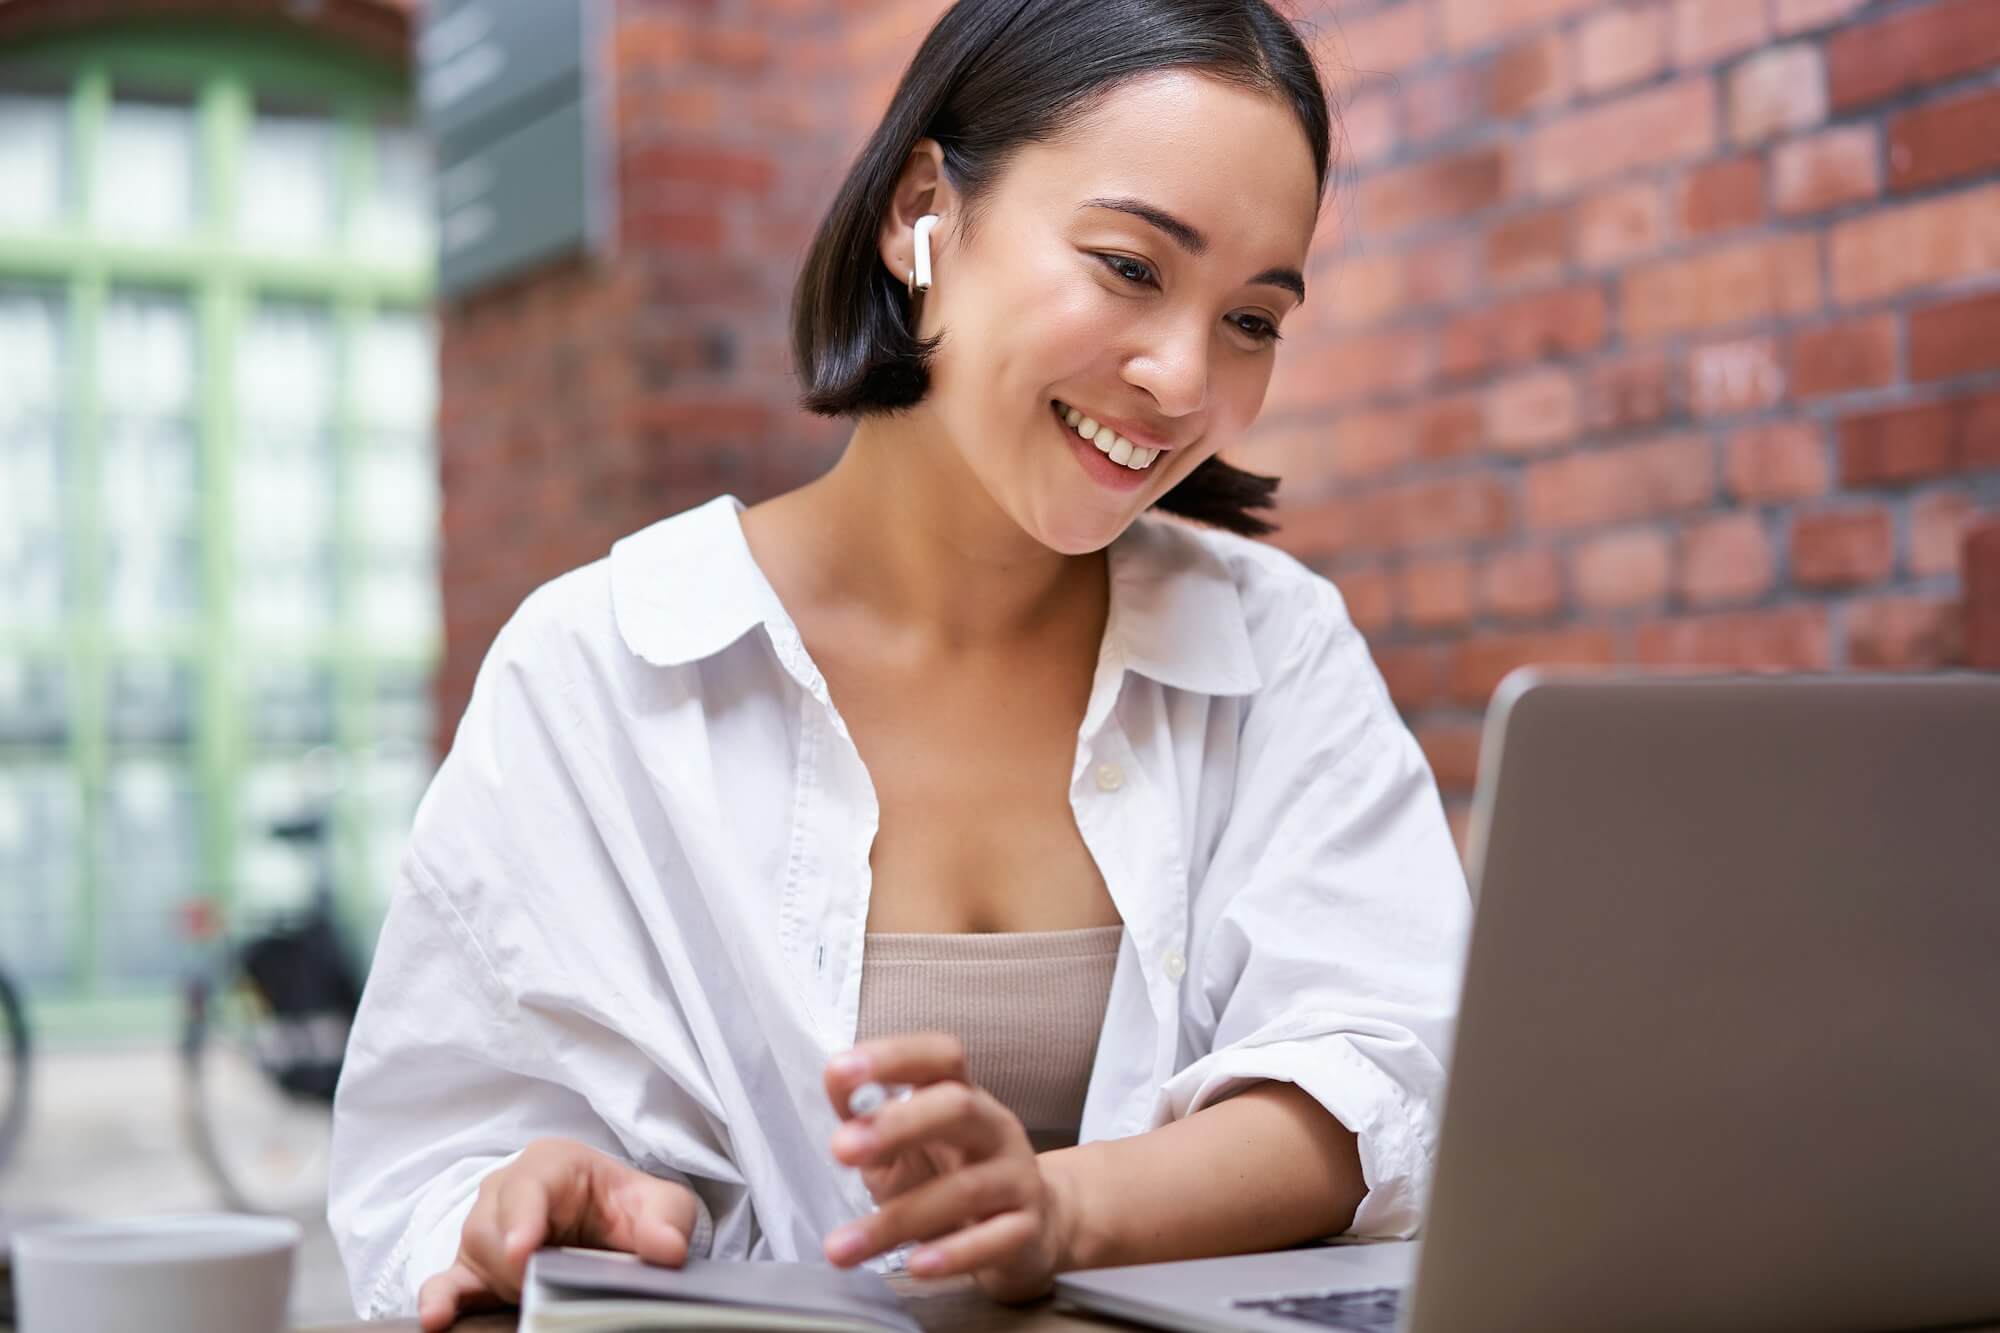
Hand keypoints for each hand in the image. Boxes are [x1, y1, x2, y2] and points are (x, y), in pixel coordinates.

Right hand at [417, 1137, 699, 1330]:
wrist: (609, 1228)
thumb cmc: (625, 1207)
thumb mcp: (659, 1206)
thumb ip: (667, 1220)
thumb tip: (667, 1249)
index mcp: (552, 1164)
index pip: (529, 1184)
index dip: (524, 1216)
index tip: (523, 1250)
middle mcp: (507, 1191)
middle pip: (492, 1223)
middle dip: (513, 1259)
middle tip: (538, 1285)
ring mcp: (486, 1231)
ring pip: (473, 1252)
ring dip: (498, 1281)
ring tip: (524, 1301)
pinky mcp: (474, 1270)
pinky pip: (446, 1281)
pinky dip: (440, 1300)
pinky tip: (436, 1320)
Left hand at [821, 1034, 1078, 1302]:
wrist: (1034, 1226)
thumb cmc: (951, 1177)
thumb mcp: (902, 1144)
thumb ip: (867, 1116)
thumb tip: (835, 1079)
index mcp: (962, 1094)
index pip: (938, 1056)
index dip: (892, 1057)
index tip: (839, 1071)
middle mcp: (994, 1126)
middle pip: (958, 1107)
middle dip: (898, 1125)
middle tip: (840, 1149)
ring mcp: (1017, 1177)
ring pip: (966, 1189)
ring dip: (898, 1217)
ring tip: (843, 1246)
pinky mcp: (1027, 1230)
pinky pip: (994, 1241)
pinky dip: (954, 1254)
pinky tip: (916, 1265)